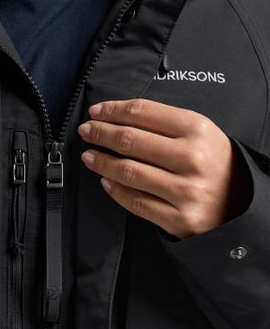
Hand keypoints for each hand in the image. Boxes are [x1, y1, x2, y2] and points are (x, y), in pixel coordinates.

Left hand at [78, 99, 251, 238]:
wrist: (242, 205)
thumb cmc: (216, 166)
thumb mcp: (202, 135)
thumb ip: (166, 124)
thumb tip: (120, 118)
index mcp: (198, 130)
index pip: (144, 112)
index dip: (114, 110)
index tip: (96, 112)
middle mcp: (192, 159)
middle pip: (130, 140)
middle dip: (101, 133)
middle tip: (87, 131)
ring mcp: (185, 190)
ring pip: (128, 171)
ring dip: (102, 162)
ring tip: (89, 156)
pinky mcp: (178, 218)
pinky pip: (136, 202)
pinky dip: (115, 191)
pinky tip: (105, 182)